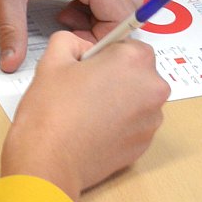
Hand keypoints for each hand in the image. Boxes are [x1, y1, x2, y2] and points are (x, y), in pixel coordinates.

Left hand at [0, 0, 141, 69]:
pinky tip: (64, 11)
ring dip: (99, 20)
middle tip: (71, 41)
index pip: (121, 17)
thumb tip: (10, 65)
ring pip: (119, 2)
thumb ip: (12, 31)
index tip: (75, 51)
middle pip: (126, 10)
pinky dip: (93, 8)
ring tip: (64, 23)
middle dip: (105, 33)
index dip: (103, 41)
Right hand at [1, 29, 168, 201]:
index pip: (128, 44)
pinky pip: (135, 124)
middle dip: (116, 76)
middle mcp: (152, 88)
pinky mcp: (144, 144)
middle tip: (85, 88)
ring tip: (87, 110)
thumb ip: (71, 41)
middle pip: (138, 72)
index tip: (89, 66)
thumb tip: (81, 47)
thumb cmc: (51, 110)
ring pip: (138, 98)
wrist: (49, 161)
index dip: (106, 54)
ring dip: (120, 100)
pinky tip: (94, 129)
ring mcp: (151, 120)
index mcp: (134, 60)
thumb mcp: (53, 59)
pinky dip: (120, 123)